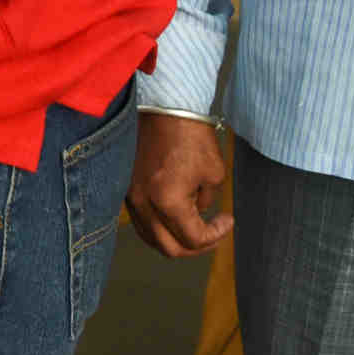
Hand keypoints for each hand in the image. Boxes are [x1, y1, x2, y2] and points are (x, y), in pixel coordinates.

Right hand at [126, 112, 234, 257]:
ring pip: (151, 238)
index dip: (216, 235)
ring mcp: (130, 197)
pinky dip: (158, 226)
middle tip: (212, 233)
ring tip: (193, 226)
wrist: (163, 106)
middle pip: (169, 248)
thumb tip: (199, 211)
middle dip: (196, 246)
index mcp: (168, 202)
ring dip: (174, 239)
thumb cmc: (191, 134)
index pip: (193, 239)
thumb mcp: (213, 173)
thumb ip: (206, 201)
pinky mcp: (126, 187)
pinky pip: (141, 220)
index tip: (227, 220)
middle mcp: (144, 204)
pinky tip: (173, 214)